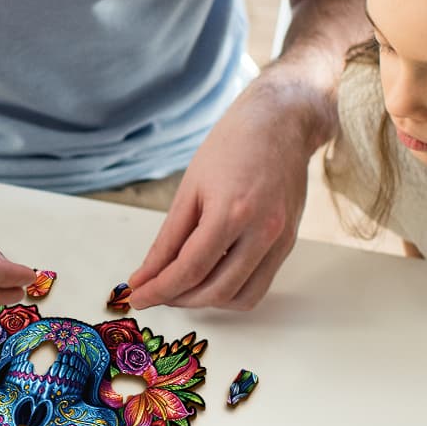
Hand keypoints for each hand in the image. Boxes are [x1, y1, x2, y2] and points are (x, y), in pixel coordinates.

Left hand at [127, 75, 322, 310]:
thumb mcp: (190, 188)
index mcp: (231, 212)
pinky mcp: (288, 244)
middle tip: (155, 292)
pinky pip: (259, 285)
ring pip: (241, 297)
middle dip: (179, 299)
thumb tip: (147, 275)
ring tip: (181, 288)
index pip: (190, 269)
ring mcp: (280, 240)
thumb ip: (168, 239)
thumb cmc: (232, 146)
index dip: (159, 289)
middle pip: (215, 290)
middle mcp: (262, 231)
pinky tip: (210, 278)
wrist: (281, 123)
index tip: (138, 297)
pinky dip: (231, 291)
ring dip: (206, 301)